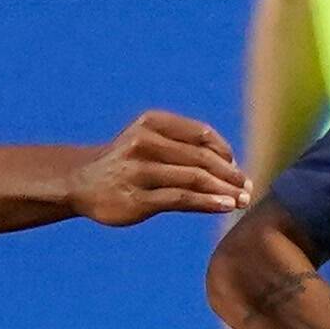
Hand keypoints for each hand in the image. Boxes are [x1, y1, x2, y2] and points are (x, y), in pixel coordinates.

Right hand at [68, 111, 246, 225]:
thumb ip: (183, 146)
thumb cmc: (126, 162)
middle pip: (201, 157)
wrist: (82, 182)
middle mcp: (144, 142)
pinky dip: (207, 202)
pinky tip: (225, 206)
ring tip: (242, 200)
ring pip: (194, 178)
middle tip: (248, 187)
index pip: (201, 134)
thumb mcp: (149, 141)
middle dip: (230, 174)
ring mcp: (139, 171)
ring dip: (224, 190)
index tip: (236, 168)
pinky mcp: (137, 198)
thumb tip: (232, 165)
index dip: (225, 152)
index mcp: (151, 122)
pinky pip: (180, 199)